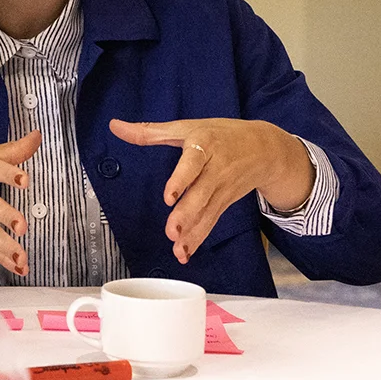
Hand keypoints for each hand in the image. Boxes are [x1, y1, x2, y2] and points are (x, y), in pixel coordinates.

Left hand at [110, 118, 313, 263]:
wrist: (266, 148)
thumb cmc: (220, 134)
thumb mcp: (186, 127)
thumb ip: (149, 131)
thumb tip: (114, 126)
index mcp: (204, 146)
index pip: (193, 163)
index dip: (182, 180)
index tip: (169, 197)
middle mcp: (216, 169)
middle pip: (202, 194)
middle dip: (188, 214)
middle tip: (172, 232)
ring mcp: (222, 188)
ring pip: (207, 212)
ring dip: (193, 233)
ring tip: (178, 249)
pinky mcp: (224, 203)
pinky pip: (211, 222)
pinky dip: (199, 238)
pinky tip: (185, 253)